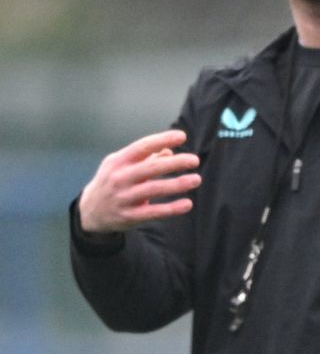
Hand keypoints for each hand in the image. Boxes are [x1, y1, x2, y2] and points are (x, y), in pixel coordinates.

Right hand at [78, 130, 201, 232]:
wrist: (90, 211)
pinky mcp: (129, 216)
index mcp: (119, 161)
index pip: (142, 147)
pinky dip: (171, 209)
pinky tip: (187, 204)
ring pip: (154, 189)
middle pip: (151, 168)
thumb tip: (169, 150)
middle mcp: (119, 178)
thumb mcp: (122, 165)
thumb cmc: (113, 180)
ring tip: (196, 179)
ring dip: (177, 184)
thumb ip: (146, 157)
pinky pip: (153, 212)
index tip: (182, 136)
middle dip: (175, 163)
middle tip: (194, 160)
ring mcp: (123, 198)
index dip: (162, 139)